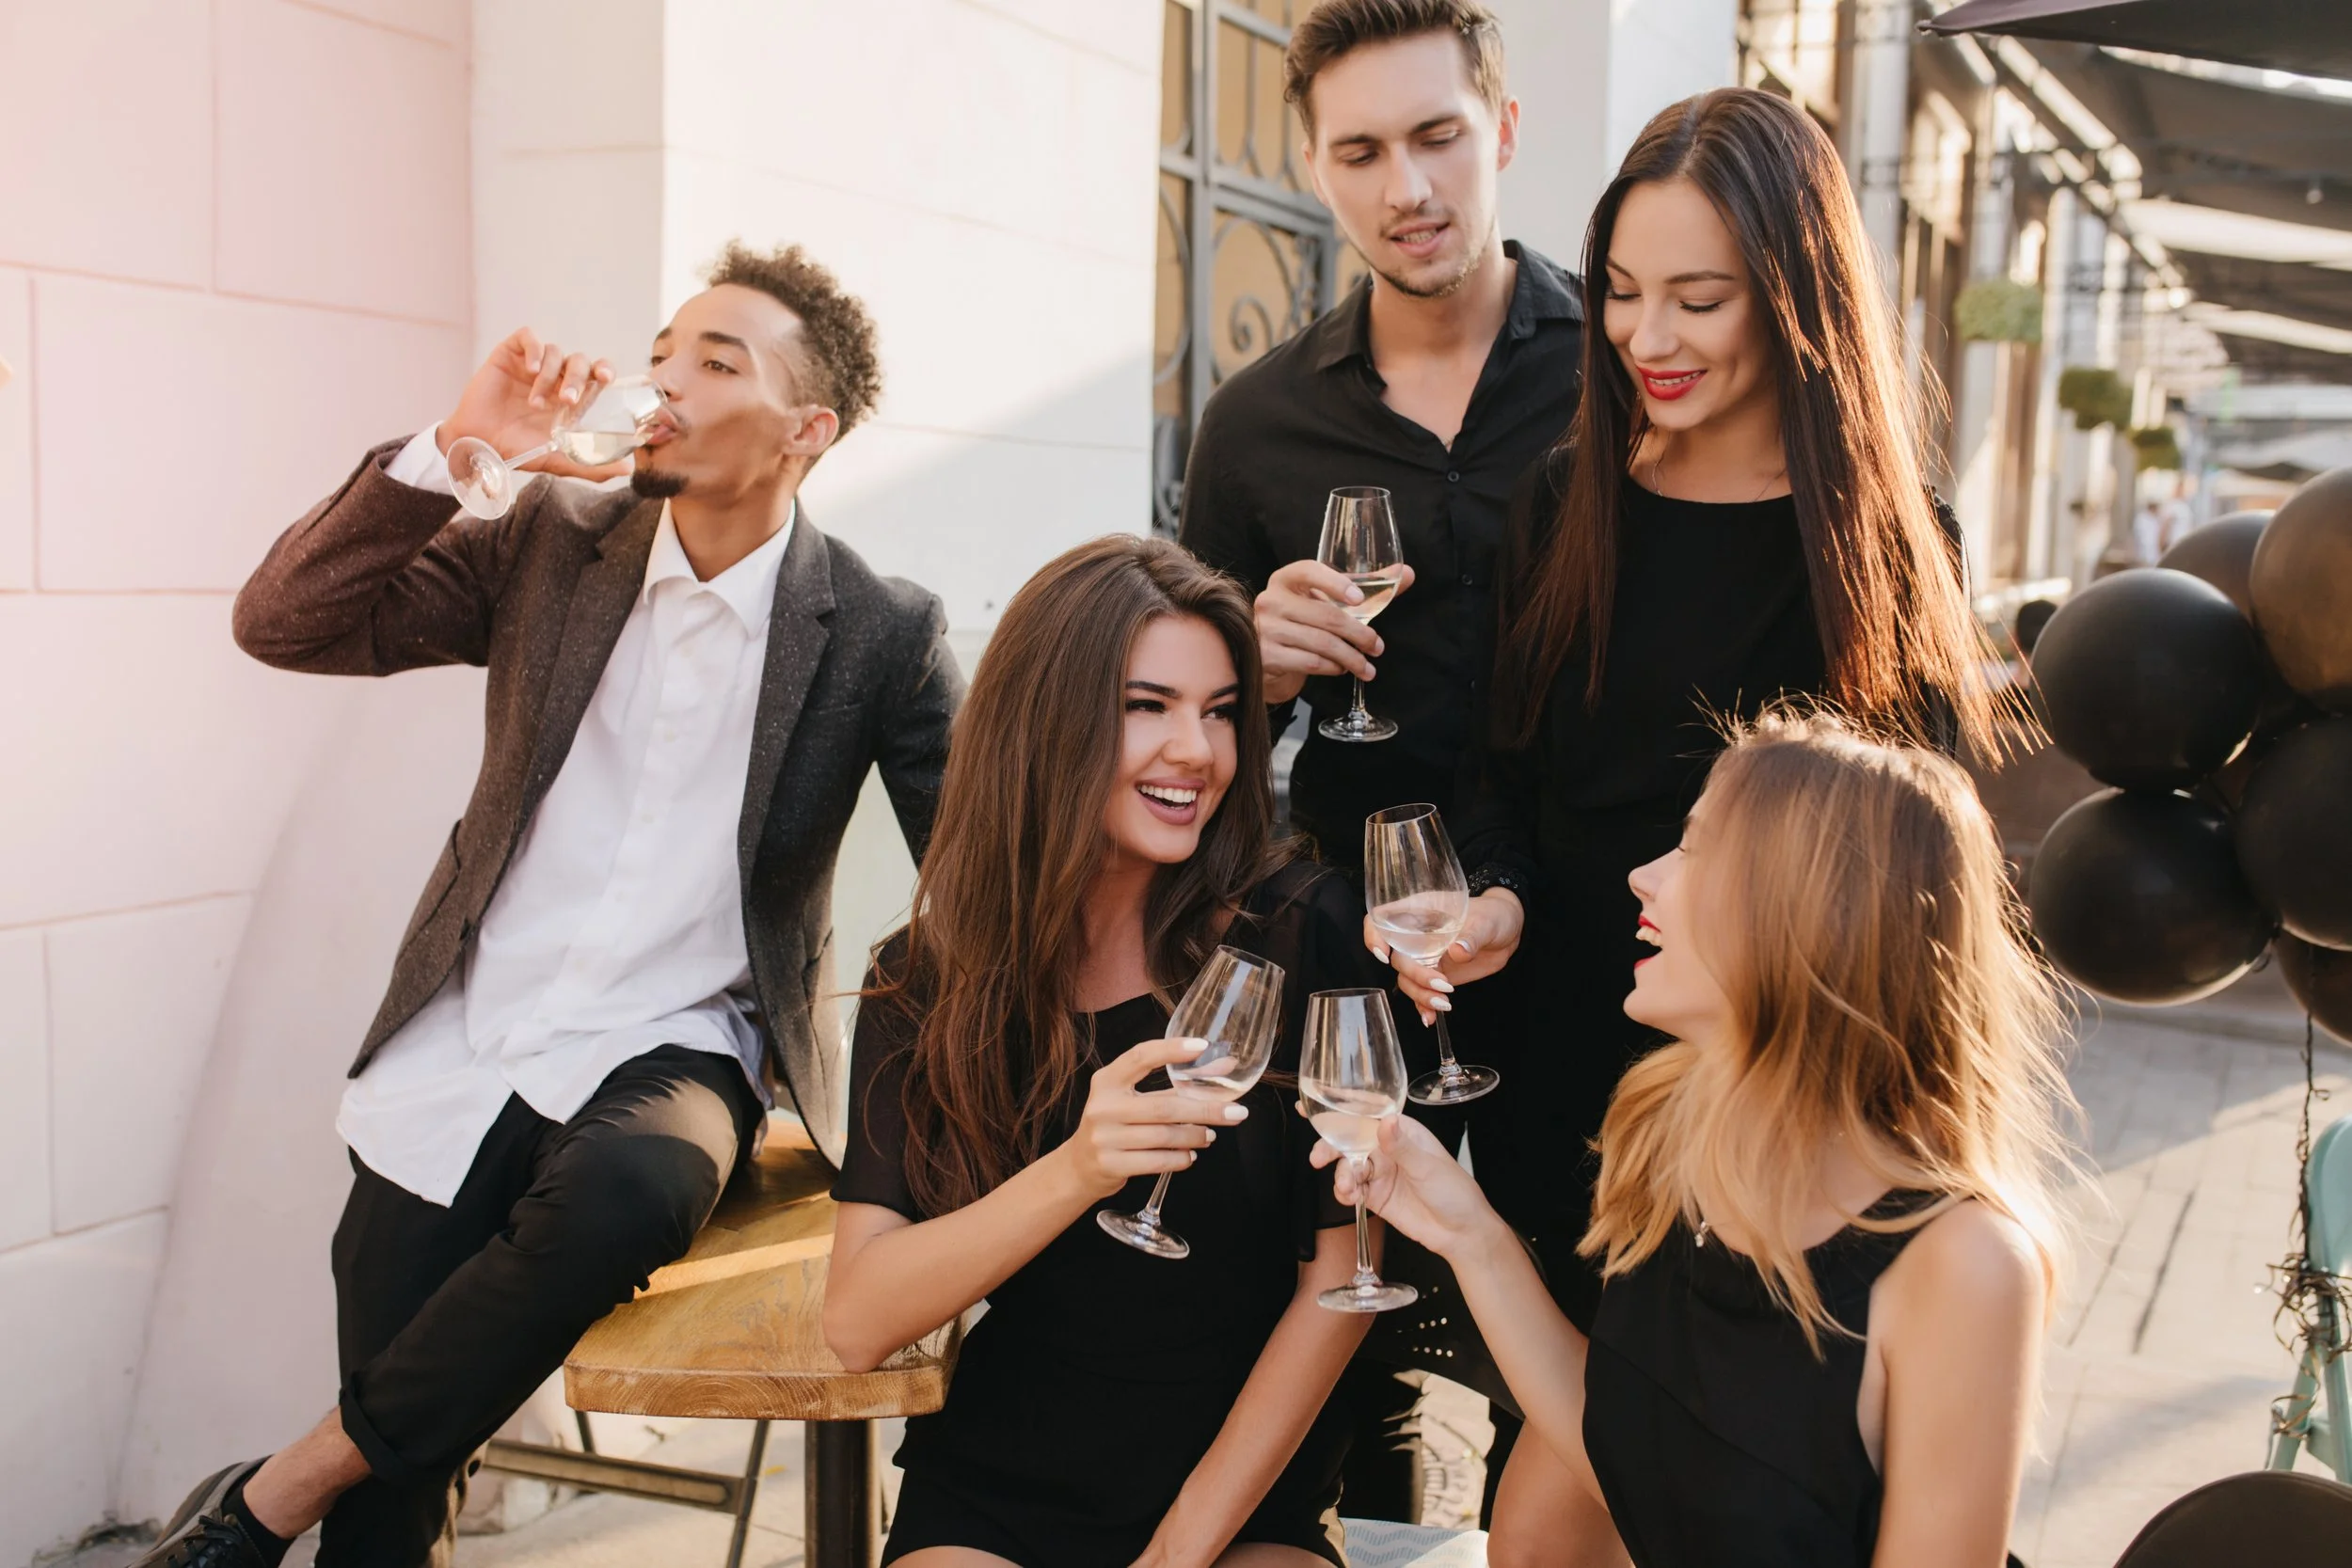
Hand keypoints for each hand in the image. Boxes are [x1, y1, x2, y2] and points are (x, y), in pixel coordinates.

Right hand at [437, 327, 631, 480]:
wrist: (478, 444)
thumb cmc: (518, 450)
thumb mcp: (557, 460)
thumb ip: (591, 466)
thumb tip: (628, 471)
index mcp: (571, 396)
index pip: (597, 373)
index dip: (605, 370)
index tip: (605, 379)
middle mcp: (555, 377)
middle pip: (579, 361)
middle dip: (577, 379)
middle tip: (567, 401)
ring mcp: (532, 364)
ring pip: (554, 352)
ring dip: (549, 376)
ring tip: (535, 402)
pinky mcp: (510, 354)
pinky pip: (528, 337)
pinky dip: (534, 350)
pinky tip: (530, 371)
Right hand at [1060, 1036, 1249, 1200]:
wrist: (1080, 1165)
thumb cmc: (1115, 1125)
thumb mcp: (1133, 1100)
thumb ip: (1173, 1086)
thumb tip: (1223, 1069)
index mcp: (1107, 1081)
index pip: (1140, 1057)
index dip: (1171, 1050)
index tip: (1202, 1047)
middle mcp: (1103, 1106)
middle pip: (1164, 1106)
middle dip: (1205, 1110)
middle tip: (1236, 1112)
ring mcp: (1105, 1137)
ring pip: (1164, 1136)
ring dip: (1195, 1136)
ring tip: (1209, 1135)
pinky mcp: (1111, 1164)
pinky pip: (1157, 1161)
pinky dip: (1181, 1159)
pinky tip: (1190, 1155)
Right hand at [1254, 559, 1415, 705]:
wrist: (1267, 655)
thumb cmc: (1303, 622)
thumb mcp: (1327, 601)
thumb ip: (1366, 587)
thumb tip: (1407, 573)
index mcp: (1286, 579)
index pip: (1309, 570)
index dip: (1336, 583)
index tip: (1360, 599)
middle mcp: (1271, 600)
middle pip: (1326, 616)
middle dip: (1360, 634)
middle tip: (1378, 647)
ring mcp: (1266, 629)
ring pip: (1322, 643)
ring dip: (1352, 658)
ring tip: (1367, 667)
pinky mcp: (1268, 656)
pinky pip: (1312, 662)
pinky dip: (1334, 668)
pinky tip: (1342, 669)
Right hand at [1311, 1114, 1506, 1260]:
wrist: (1461, 1234)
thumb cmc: (1455, 1192)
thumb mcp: (1428, 1167)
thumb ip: (1402, 1146)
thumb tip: (1386, 1121)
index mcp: (1402, 1131)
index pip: (1367, 1113)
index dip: (1340, 1108)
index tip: (1313, 1107)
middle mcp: (1387, 1148)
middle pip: (1349, 1140)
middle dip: (1330, 1146)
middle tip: (1318, 1158)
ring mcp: (1380, 1172)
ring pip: (1347, 1165)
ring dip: (1341, 1175)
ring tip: (1347, 1189)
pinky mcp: (1375, 1195)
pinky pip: (1351, 1189)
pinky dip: (1345, 1192)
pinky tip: (1350, 1197)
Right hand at [1364, 888, 1523, 1024]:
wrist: (1506, 934)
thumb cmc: (1493, 915)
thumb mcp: (1486, 922)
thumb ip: (1472, 935)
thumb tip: (1458, 951)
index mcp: (1419, 912)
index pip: (1382, 918)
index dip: (1374, 934)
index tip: (1384, 955)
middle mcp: (1415, 936)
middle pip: (1397, 957)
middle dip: (1415, 976)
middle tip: (1443, 986)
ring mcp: (1423, 957)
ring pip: (1406, 979)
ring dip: (1420, 995)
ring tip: (1445, 1004)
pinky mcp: (1433, 975)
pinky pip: (1419, 993)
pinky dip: (1422, 1006)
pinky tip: (1431, 1018)